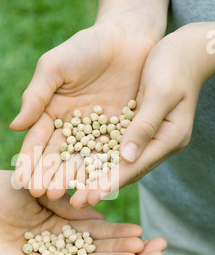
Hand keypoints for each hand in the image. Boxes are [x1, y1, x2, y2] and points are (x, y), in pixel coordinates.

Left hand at [0, 170, 144, 254]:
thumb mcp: (41, 189)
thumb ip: (68, 203)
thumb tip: (99, 213)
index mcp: (58, 224)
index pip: (95, 232)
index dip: (119, 233)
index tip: (143, 233)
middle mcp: (56, 245)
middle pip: (95, 250)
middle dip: (123, 250)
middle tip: (152, 250)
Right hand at [11, 22, 155, 199]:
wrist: (127, 36)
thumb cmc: (86, 47)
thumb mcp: (55, 67)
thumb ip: (36, 96)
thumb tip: (14, 126)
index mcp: (52, 114)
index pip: (38, 142)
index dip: (29, 160)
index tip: (21, 180)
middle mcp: (73, 128)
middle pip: (59, 156)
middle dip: (49, 175)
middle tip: (42, 194)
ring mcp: (97, 133)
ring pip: (84, 160)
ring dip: (74, 178)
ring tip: (66, 195)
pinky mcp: (121, 134)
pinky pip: (111, 155)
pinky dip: (103, 170)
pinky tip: (96, 185)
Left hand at [71, 22, 214, 207]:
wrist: (184, 50)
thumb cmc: (175, 65)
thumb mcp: (161, 92)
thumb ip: (145, 125)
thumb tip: (126, 158)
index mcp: (169, 138)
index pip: (135, 166)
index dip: (110, 183)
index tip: (87, 198)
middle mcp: (157, 143)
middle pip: (123, 170)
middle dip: (97, 187)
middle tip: (74, 204)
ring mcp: (147, 136)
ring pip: (115, 161)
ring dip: (93, 175)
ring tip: (70, 189)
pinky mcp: (135, 127)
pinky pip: (112, 144)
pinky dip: (95, 155)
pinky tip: (75, 162)